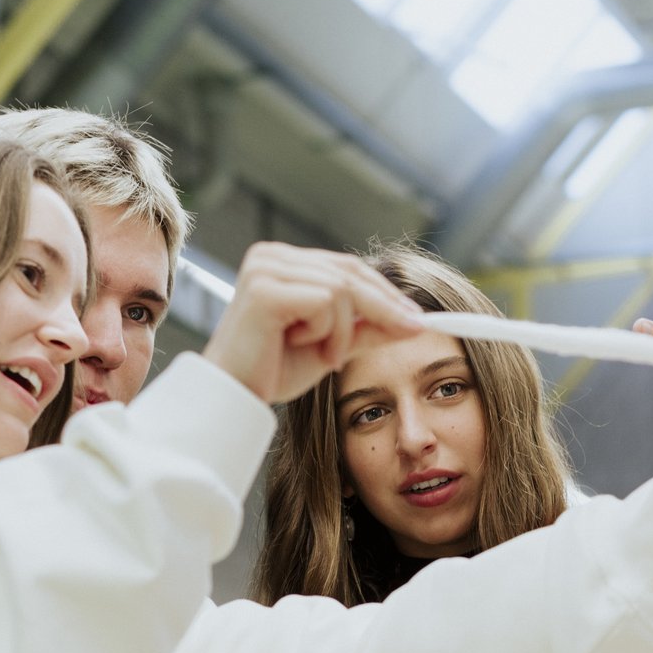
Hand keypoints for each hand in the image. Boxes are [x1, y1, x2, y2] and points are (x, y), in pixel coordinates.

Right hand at [204, 243, 422, 403]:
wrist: (235, 396)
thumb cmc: (273, 370)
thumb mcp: (333, 346)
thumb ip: (368, 330)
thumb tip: (414, 323)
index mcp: (284, 262)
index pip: (348, 268)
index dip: (386, 292)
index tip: (418, 317)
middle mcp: (271, 256)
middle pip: (350, 273)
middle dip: (385, 306)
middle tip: (413, 329)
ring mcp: (266, 268)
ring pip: (342, 289)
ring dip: (343, 331)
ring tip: (324, 355)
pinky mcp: (264, 288)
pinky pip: (325, 301)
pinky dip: (327, 331)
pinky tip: (304, 347)